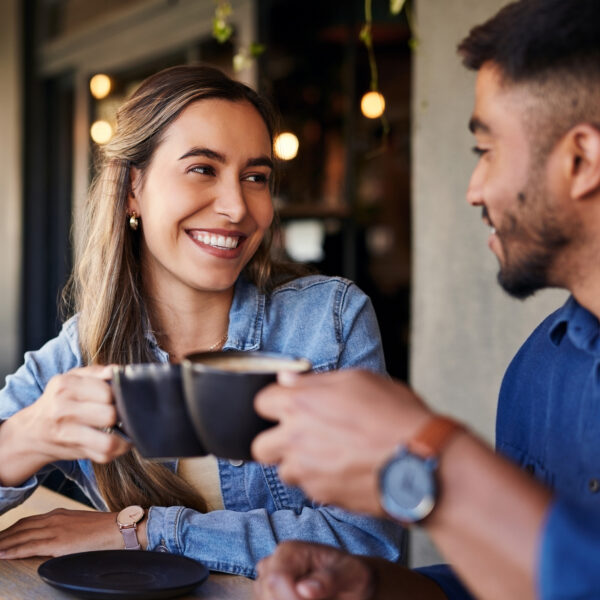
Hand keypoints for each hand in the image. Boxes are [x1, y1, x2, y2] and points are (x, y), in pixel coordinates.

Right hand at [0, 365, 130, 486]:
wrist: (30, 433)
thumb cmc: (58, 400)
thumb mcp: (71, 379)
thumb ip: (96, 372)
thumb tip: (118, 370)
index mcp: (65, 386)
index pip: (106, 392)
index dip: (119, 394)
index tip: (121, 396)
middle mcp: (63, 410)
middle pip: (110, 415)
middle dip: (122, 414)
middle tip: (124, 412)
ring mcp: (67, 434)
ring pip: (109, 441)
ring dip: (124, 436)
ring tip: (127, 428)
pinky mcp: (75, 452)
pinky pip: (105, 455)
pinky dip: (118, 449)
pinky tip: (119, 439)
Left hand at [0, 508, 133, 558]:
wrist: (120, 528)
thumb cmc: (104, 529)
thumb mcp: (80, 524)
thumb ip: (64, 529)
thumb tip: (55, 540)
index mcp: (59, 514)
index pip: (27, 521)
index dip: (10, 530)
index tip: (0, 537)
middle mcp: (54, 518)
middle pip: (19, 527)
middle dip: (2, 536)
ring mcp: (55, 529)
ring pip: (20, 536)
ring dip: (2, 543)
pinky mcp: (58, 542)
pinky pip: (28, 546)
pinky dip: (12, 550)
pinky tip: (1, 554)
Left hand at [252, 369, 431, 514]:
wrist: (421, 461)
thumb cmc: (395, 414)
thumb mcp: (359, 380)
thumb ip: (316, 380)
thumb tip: (288, 379)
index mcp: (301, 404)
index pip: (261, 402)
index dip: (275, 403)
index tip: (288, 405)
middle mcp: (295, 438)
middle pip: (259, 446)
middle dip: (275, 441)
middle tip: (299, 435)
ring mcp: (307, 471)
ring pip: (283, 471)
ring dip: (297, 464)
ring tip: (327, 455)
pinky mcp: (322, 495)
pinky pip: (309, 488)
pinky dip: (320, 481)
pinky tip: (344, 470)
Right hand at [254, 541, 373, 599]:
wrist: (351, 580)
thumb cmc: (351, 573)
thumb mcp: (350, 574)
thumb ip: (329, 580)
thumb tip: (304, 590)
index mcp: (289, 550)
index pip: (276, 579)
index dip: (290, 598)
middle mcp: (273, 563)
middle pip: (267, 594)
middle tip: (322, 599)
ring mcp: (267, 580)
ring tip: (319, 597)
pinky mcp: (269, 595)